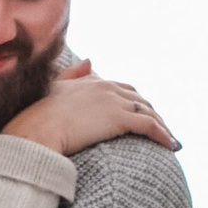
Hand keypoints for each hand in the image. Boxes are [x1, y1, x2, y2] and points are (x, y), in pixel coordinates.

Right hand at [7, 66, 178, 158]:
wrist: (36, 131)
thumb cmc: (38, 118)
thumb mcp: (55, 89)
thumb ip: (72, 74)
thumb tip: (89, 61)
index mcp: (92, 81)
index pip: (122, 89)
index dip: (134, 101)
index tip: (142, 113)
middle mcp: (106, 87)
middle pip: (138, 99)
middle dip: (152, 112)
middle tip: (162, 128)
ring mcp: (113, 101)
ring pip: (147, 111)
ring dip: (162, 125)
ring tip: (171, 140)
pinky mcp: (119, 119)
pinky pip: (148, 125)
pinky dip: (163, 135)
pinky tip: (170, 146)